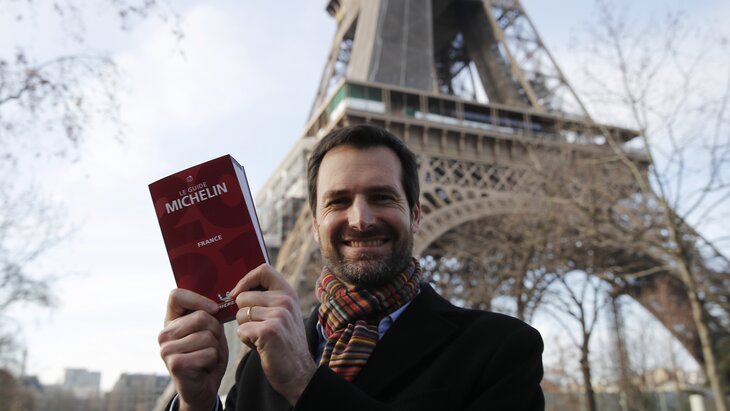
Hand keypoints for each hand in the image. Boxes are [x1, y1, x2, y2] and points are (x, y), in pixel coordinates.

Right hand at [158, 289, 227, 410]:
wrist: (202, 387)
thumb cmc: (207, 355)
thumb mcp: (210, 331)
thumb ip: (209, 316)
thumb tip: (214, 305)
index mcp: (171, 321)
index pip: (176, 295)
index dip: (198, 299)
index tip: (214, 309)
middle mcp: (164, 334)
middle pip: (201, 317)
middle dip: (215, 331)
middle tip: (210, 345)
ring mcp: (167, 349)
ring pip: (207, 336)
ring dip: (215, 348)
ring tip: (206, 357)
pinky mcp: (175, 364)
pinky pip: (209, 353)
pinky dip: (213, 360)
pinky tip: (204, 367)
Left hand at [232, 264, 315, 404]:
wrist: (298, 373)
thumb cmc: (284, 344)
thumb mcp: (282, 314)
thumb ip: (267, 299)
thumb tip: (237, 291)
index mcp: (288, 293)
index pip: (263, 270)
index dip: (246, 280)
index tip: (239, 293)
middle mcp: (285, 301)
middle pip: (243, 297)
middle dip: (243, 314)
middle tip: (259, 327)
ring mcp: (279, 315)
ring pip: (240, 314)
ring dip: (245, 328)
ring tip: (261, 338)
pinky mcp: (269, 331)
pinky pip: (241, 330)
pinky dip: (246, 340)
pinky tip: (260, 346)